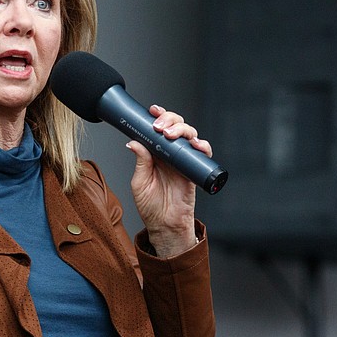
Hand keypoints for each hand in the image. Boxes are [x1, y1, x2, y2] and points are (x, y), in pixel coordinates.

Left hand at [126, 105, 212, 257]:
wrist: (164, 225)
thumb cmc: (150, 205)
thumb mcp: (140, 182)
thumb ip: (140, 162)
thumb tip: (134, 142)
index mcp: (154, 153)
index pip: (158, 128)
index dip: (158, 116)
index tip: (153, 111)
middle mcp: (170, 153)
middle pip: (175, 126)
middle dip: (170, 120)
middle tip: (160, 126)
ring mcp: (183, 160)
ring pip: (189, 135)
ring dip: (183, 130)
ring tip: (172, 135)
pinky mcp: (195, 170)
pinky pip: (203, 153)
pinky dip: (202, 146)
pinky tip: (196, 144)